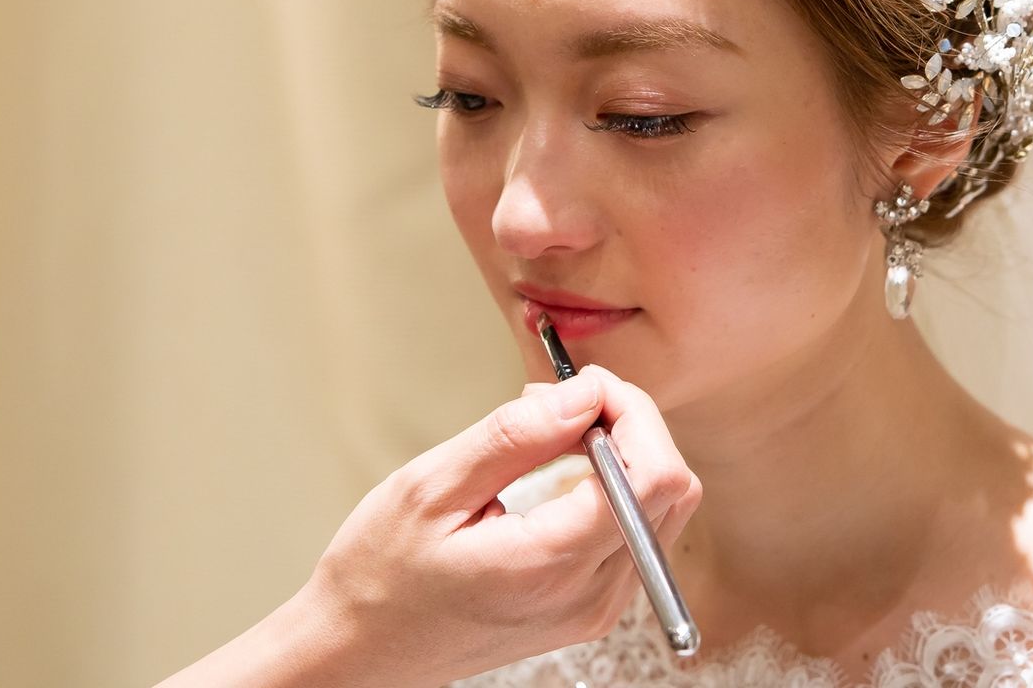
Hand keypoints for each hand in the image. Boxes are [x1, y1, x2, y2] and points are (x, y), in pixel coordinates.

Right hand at [305, 364, 701, 686]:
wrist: (361, 649)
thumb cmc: (382, 571)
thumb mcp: (432, 486)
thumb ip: (516, 437)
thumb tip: (584, 394)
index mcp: (551, 566)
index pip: (652, 475)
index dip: (630, 410)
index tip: (583, 383)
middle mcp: (590, 596)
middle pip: (671, 486)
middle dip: (629, 422)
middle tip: (562, 399)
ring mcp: (596, 607)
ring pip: (664, 506)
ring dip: (625, 449)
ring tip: (554, 430)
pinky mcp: (592, 606)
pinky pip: (639, 530)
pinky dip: (616, 482)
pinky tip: (563, 466)